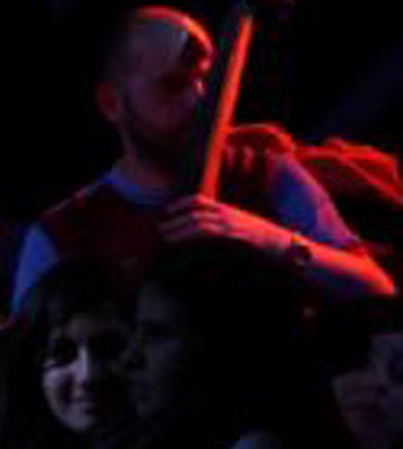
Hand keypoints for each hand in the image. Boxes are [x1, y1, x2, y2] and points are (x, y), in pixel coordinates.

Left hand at [160, 195, 295, 256]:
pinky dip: (192, 236)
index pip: (200, 200)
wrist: (288, 248)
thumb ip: (224, 230)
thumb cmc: (265, 243)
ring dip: (179, 228)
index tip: (166, 211)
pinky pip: (210, 232)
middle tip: (158, 227)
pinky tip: (181, 242)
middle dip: (174, 219)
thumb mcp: (242, 231)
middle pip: (195, 210)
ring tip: (164, 236)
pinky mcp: (237, 236)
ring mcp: (234, 223)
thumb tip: (208, 235)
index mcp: (230, 210)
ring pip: (199, 221)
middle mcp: (230, 213)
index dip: (181, 203)